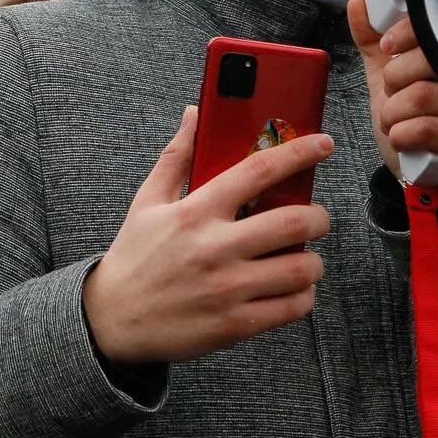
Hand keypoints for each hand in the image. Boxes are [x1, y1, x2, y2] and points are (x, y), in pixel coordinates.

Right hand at [81, 106, 332, 365]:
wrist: (114, 319)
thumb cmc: (134, 256)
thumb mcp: (148, 201)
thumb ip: (177, 156)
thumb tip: (194, 114)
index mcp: (196, 211)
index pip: (259, 171)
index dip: (299, 153)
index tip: (323, 145)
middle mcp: (215, 247)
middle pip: (293, 222)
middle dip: (319, 217)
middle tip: (316, 218)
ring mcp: (228, 288)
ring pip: (301, 269)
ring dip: (313, 261)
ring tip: (303, 257)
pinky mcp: (236, 324)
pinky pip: (293, 308)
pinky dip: (303, 295)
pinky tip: (293, 288)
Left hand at [346, 0, 437, 204]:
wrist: (428, 179)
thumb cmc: (414, 125)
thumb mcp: (387, 79)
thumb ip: (373, 42)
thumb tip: (359, 3)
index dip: (404, 32)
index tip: (388, 47)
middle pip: (427, 60)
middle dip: (393, 82)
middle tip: (394, 99)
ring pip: (421, 96)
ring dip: (393, 115)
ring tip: (398, 125)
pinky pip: (427, 128)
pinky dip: (403, 136)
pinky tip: (408, 143)